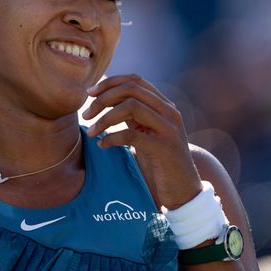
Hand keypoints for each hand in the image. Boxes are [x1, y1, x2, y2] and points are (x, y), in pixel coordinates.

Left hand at [82, 74, 201, 209]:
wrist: (184, 190)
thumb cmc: (159, 160)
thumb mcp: (146, 131)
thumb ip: (132, 114)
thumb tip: (104, 98)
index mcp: (164, 105)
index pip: (135, 80)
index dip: (110, 83)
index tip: (89, 93)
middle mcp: (169, 112)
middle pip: (131, 90)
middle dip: (103, 99)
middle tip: (86, 114)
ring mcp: (169, 129)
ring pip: (131, 107)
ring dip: (105, 118)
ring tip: (90, 132)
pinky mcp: (164, 148)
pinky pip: (131, 135)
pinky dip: (111, 138)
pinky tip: (102, 146)